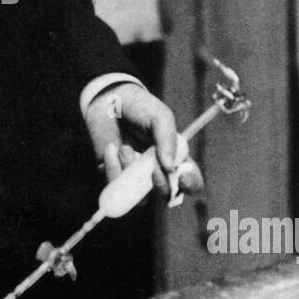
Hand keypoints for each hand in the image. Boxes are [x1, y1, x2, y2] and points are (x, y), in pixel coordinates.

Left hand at [84, 82, 203, 198]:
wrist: (108, 102)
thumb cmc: (139, 108)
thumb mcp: (159, 117)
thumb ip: (167, 140)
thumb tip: (169, 168)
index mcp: (175, 159)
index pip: (190, 181)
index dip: (190, 185)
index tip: (182, 178)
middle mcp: (157, 172)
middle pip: (167, 197)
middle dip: (162, 188)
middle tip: (154, 171)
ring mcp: (136, 178)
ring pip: (140, 196)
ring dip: (132, 172)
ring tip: (124, 147)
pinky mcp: (115, 177)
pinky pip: (116, 186)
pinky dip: (113, 167)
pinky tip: (111, 148)